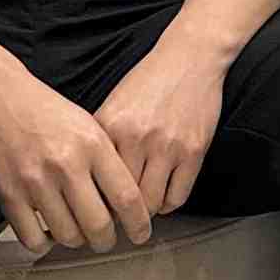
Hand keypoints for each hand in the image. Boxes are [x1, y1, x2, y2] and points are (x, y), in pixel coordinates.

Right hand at [0, 57, 154, 254]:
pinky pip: (33, 238)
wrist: (3, 99)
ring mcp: (35, 181)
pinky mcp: (9, 194)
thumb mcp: (93, 128)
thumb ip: (111, 164)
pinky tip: (50, 232)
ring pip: (68, 236)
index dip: (139, 224)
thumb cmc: (52, 114)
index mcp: (93, 145)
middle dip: (107, 240)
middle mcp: (66, 165)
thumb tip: (127, 207)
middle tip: (107, 239)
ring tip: (79, 233)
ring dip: (78, 241)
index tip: (140, 233)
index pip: (126, 197)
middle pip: (98, 225)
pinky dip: (45, 243)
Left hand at [92, 29, 228, 223]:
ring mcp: (168, 146)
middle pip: (121, 199)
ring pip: (151, 203)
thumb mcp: (113, 104)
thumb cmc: (148, 81)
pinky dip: (169, 204)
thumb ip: (99, 139)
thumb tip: (85, 181)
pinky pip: (178, 196)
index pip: (94, 182)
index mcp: (110, 127)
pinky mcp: (194, 150)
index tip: (94, 212)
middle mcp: (137, 138)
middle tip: (118, 220)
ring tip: (141, 209)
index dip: (93, 203)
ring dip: (145, 212)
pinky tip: (163, 196)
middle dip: (119, 215)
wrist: (190, 58)